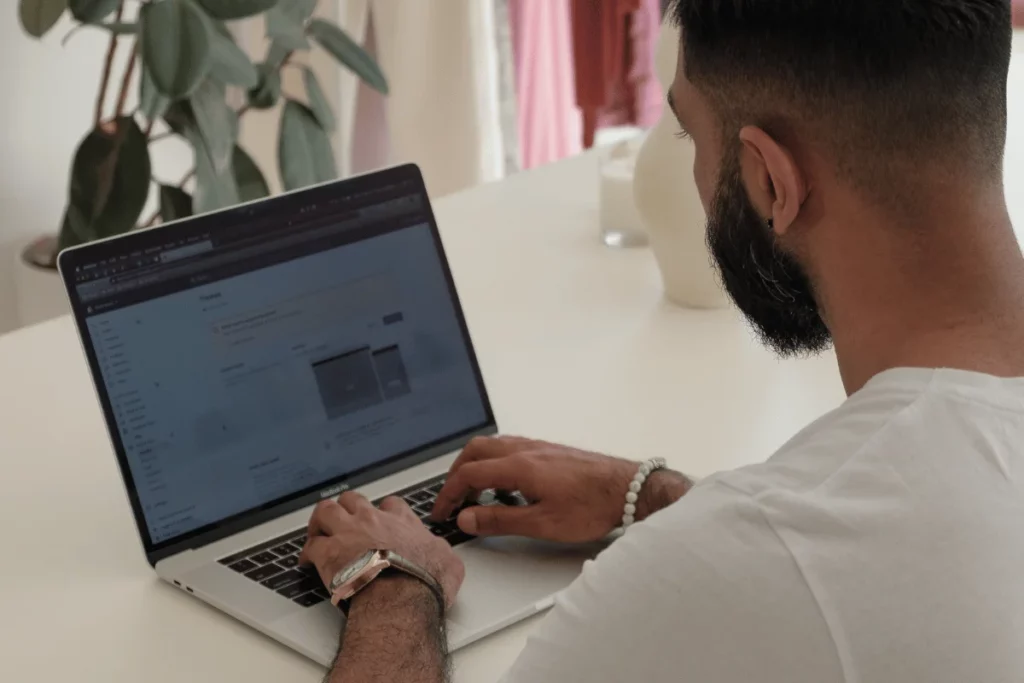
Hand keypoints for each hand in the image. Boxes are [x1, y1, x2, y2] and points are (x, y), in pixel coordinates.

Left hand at [300, 492, 464, 608]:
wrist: (402, 599)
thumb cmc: (425, 583)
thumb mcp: (449, 562)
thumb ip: (440, 550)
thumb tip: (441, 552)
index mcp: (400, 522)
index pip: (389, 504)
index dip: (382, 512)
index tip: (379, 522)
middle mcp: (372, 521)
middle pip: (352, 500)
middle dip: (346, 509)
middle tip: (343, 522)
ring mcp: (347, 534)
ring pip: (325, 511)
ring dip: (320, 522)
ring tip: (319, 532)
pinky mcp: (328, 554)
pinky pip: (310, 545)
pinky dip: (307, 552)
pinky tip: (307, 561)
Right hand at [431, 436, 648, 542]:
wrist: (629, 489)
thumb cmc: (592, 506)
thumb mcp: (543, 524)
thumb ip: (501, 520)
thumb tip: (468, 518)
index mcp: (519, 467)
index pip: (469, 474)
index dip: (449, 493)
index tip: (442, 511)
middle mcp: (526, 449)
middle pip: (475, 452)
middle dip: (457, 475)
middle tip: (453, 500)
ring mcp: (539, 447)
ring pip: (493, 446)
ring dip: (476, 466)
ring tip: (477, 495)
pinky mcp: (550, 450)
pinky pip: (511, 448)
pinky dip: (496, 463)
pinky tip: (507, 486)